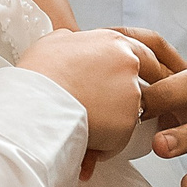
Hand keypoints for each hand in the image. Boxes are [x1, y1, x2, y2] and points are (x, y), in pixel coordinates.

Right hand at [16, 29, 150, 159]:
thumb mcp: (54, 42)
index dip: (138, 71)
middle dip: (141, 97)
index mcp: (114, 42)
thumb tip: (75, 41)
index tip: (132, 83)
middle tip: (122, 111)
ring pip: (133, 113)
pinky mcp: (128, 122)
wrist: (34, 102)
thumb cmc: (38, 73)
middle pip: (152, 82)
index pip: (144, 53)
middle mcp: (129, 64)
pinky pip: (120, 139)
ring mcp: (132, 93)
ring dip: (116, 123)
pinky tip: (83, 142)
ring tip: (87, 128)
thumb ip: (74, 40)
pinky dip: (105, 145)